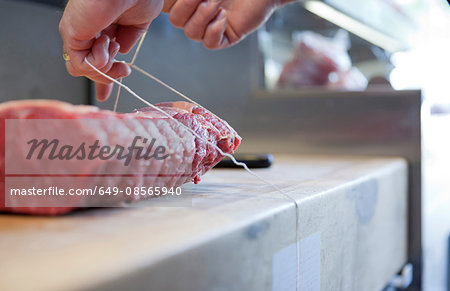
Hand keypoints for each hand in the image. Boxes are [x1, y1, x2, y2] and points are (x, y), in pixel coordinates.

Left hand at [59, 0, 162, 100]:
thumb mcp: (139, 23)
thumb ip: (129, 39)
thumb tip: (123, 52)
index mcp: (102, 26)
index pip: (97, 58)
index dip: (103, 78)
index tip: (105, 94)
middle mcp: (87, 29)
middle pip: (87, 67)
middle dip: (107, 77)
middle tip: (124, 70)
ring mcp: (78, 33)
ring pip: (84, 70)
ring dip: (106, 66)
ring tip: (115, 45)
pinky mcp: (72, 35)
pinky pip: (83, 65)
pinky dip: (100, 60)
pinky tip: (106, 41)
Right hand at [163, 0, 288, 48]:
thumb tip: (170, 1)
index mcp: (187, 0)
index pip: (165, 6)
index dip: (170, 1)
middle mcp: (196, 14)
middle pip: (175, 20)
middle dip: (187, 5)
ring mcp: (210, 27)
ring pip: (191, 33)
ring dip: (203, 16)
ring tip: (217, 2)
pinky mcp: (226, 38)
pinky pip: (210, 43)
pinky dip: (214, 30)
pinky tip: (225, 16)